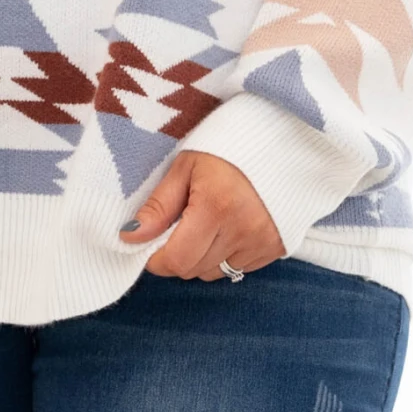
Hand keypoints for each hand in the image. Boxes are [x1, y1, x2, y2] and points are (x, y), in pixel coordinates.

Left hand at [119, 151, 285, 279]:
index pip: (177, 260)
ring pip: (214, 273)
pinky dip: (226, 255)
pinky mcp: (277, 247)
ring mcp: (262, 242)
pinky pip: (239, 268)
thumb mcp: (186, 167)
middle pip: (193, 270)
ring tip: (207, 223)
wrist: (282, 139)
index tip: (151, 242)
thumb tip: (129, 237)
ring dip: (202, 257)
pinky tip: (229, 227)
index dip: (156, 257)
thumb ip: (158, 206)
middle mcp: (242, 230)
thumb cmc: (227, 147)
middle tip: (180, 225)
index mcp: (216, 207)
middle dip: (177, 254)